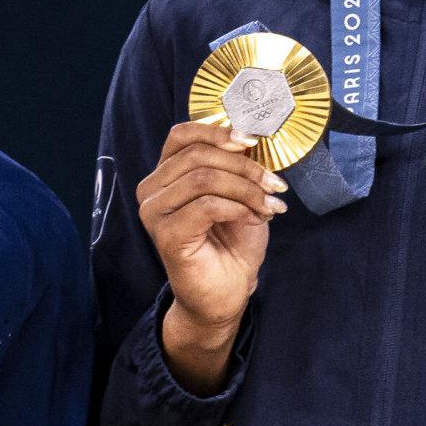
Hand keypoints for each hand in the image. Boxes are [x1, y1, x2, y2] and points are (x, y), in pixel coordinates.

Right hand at [134, 119, 284, 393]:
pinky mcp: (166, 235)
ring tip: (269, 205)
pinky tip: (255, 219)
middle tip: (274, 184)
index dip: (218, 132)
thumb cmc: (231, 242)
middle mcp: (151, 190)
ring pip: (204, 178)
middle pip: (198, 155)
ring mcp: (154, 213)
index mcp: (165, 174)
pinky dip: (239, 208)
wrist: (227, 292)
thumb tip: (250, 135)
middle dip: (244, 166)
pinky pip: (206, 206)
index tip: (253, 141)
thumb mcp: (239, 192)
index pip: (182, 135)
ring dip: (246, 188)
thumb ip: (236, 163)